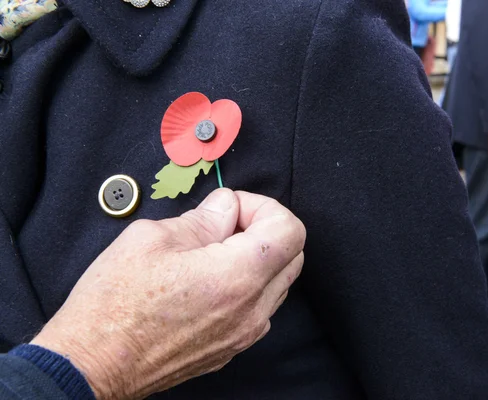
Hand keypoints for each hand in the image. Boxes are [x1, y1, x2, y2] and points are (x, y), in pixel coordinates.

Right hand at [31, 189, 305, 399]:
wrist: (92, 365)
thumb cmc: (113, 306)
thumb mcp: (153, 239)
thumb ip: (204, 217)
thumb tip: (227, 205)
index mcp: (237, 277)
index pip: (290, 230)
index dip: (263, 206)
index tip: (232, 208)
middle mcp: (251, 310)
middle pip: (293, 254)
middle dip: (264, 229)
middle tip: (224, 224)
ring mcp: (245, 333)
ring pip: (278, 281)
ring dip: (257, 257)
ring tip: (211, 252)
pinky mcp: (232, 347)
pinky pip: (259, 306)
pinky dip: (247, 283)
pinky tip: (208, 279)